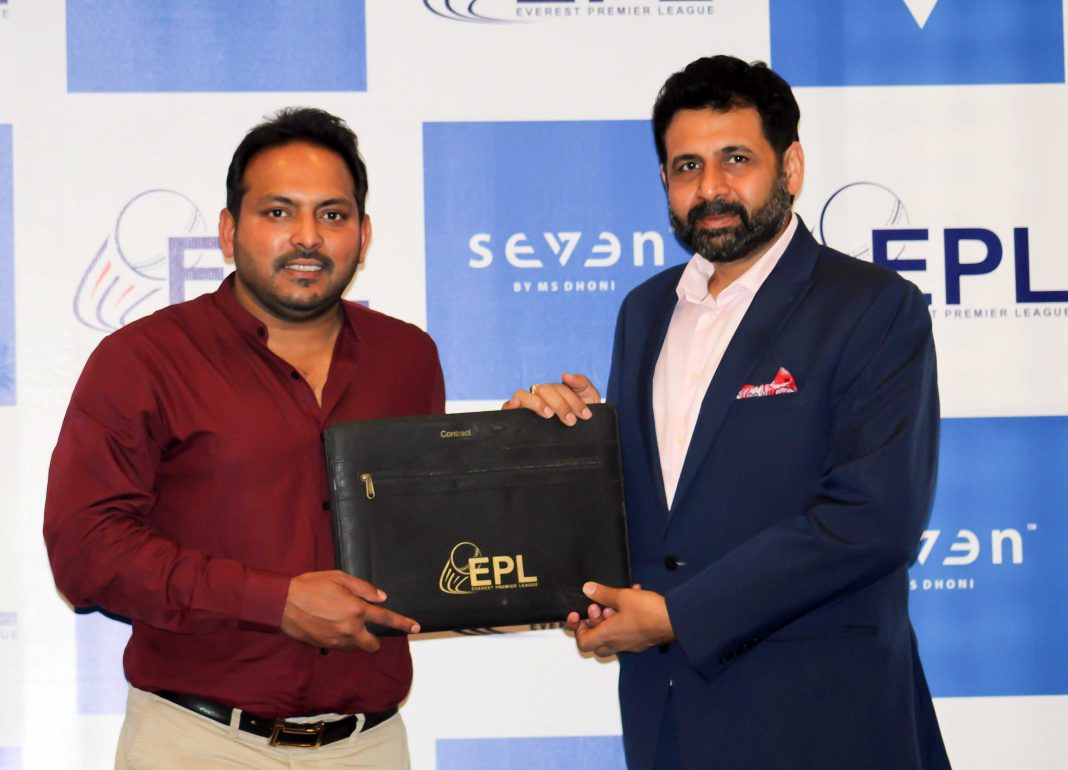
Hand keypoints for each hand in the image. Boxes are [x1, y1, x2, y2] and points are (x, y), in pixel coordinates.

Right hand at [280, 570, 419, 652]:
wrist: (282, 603)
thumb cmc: (311, 586)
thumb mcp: (340, 578)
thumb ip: (363, 588)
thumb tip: (381, 597)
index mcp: (357, 610)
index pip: (386, 619)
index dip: (403, 623)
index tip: (416, 627)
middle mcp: (350, 629)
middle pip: (372, 643)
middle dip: (374, 639)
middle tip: (365, 628)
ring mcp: (337, 640)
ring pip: (355, 645)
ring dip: (354, 637)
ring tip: (338, 620)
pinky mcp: (324, 646)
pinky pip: (340, 646)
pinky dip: (340, 639)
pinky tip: (329, 625)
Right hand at [503, 373, 600, 425]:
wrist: (580, 445)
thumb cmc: (580, 420)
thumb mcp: (589, 401)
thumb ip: (583, 385)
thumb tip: (565, 375)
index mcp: (555, 392)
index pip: (560, 388)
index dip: (573, 400)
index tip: (585, 415)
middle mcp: (539, 397)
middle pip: (544, 390)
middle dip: (560, 404)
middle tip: (571, 421)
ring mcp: (527, 407)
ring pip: (524, 395)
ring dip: (537, 403)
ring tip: (549, 415)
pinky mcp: (517, 417)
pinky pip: (508, 406)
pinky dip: (510, 404)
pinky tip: (516, 405)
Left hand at [565, 582, 673, 656]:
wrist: (675, 620)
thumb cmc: (650, 612)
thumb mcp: (622, 596)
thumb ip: (603, 594)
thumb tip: (588, 590)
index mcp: (609, 635)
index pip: (583, 643)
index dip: (579, 630)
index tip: (582, 615)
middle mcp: (618, 643)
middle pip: (596, 644)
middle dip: (594, 626)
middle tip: (598, 609)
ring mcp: (630, 644)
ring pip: (612, 638)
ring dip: (610, 621)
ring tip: (616, 603)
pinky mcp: (641, 641)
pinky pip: (626, 633)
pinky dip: (624, 620)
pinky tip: (632, 600)